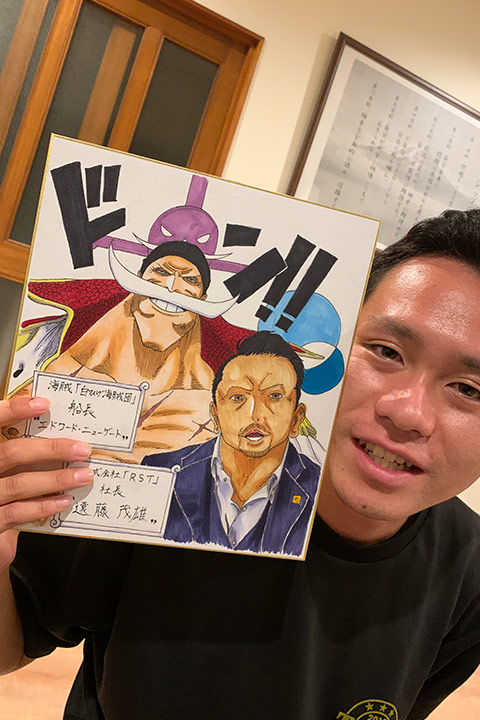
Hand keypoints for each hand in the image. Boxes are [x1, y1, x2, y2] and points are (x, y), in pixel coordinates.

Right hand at [0, 395, 92, 572]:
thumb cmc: (0, 489)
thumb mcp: (5, 466)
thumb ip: (19, 452)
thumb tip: (54, 430)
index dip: (13, 410)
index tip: (43, 403)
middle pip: (12, 454)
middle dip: (50, 450)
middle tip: (81, 449)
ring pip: (19, 484)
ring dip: (56, 479)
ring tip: (83, 475)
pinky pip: (16, 513)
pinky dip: (42, 506)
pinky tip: (63, 500)